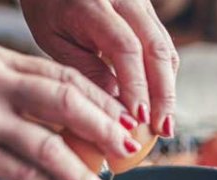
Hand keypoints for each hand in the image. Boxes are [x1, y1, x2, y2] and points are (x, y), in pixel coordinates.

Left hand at [21, 0, 178, 137]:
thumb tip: (117, 105)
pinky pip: (163, 47)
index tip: (138, 119)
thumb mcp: (54, 38)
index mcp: (94, 4)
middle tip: (162, 129)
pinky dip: (163, 78)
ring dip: (168, 89)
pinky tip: (158, 104)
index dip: (136, 86)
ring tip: (164, 124)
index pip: (126, 48)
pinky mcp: (148, 12)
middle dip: (163, 94)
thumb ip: (84, 68)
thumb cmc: (47, 7)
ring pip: (165, 49)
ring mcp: (142, 3)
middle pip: (156, 49)